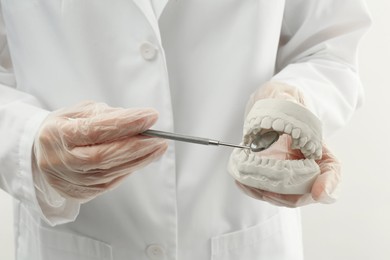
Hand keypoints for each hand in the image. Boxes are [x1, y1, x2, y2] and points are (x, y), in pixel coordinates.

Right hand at [33, 101, 167, 201]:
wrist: (40, 153)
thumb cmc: (65, 127)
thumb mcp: (80, 112)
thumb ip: (107, 115)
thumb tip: (138, 121)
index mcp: (57, 134)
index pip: (96, 130)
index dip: (126, 123)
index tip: (150, 116)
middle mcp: (61, 160)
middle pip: (104, 156)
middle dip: (138, 146)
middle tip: (160, 138)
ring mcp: (69, 180)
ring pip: (110, 173)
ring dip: (139, 160)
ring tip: (158, 148)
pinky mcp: (80, 192)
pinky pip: (110, 182)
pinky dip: (129, 170)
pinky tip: (141, 159)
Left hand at [231, 81, 340, 206]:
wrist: (267, 107)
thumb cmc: (281, 101)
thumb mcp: (286, 95)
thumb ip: (286, 100)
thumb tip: (282, 107)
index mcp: (317, 146)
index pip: (332, 170)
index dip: (329, 184)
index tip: (319, 193)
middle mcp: (306, 164)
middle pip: (307, 191)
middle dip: (289, 196)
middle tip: (267, 190)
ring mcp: (288, 173)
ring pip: (286, 196)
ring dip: (268, 195)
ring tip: (249, 184)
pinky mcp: (271, 176)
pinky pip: (266, 190)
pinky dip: (254, 190)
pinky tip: (242, 182)